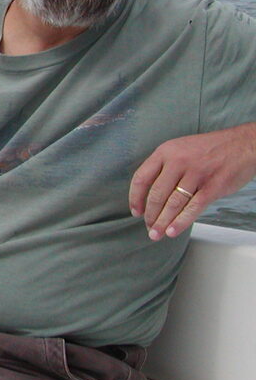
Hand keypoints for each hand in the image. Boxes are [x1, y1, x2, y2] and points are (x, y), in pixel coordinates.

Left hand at [130, 124, 255, 239]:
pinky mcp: (212, 186)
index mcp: (165, 151)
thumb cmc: (211, 149)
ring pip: (173, 204)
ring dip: (162, 222)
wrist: (243, 144)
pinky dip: (180, 222)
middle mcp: (177, 162)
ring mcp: (195, 174)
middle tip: (148, 227)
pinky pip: (192, 208)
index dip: (135, 198)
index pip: (141, 178)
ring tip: (157, 234)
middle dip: (150, 215)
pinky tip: (172, 231)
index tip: (136, 211)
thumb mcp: (180, 149)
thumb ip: (165, 167)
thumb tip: (151, 194)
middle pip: (156, 194)